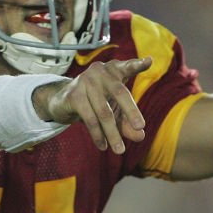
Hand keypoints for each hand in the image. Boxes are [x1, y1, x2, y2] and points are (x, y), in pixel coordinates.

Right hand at [33, 57, 151, 152]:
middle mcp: (100, 72)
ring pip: (104, 111)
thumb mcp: (115, 111)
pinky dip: (97, 134)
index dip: (137, 65)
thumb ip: (128, 123)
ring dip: (112, 133)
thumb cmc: (96, 102)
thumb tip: (140, 136)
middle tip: (140, 127)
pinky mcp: (73, 95)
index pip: (127, 67)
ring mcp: (85, 81)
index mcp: (114, 70)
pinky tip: (103, 146)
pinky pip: (90, 118)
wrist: (64, 102)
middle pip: (120, 92)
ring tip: (120, 150)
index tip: (148, 61)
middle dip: (131, 111)